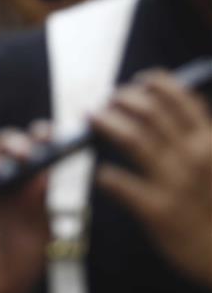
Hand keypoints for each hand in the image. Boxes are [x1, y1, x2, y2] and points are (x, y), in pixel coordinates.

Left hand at [92, 71, 211, 286]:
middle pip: (150, 112)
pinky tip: (102, 175)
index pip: (181, 98)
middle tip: (108, 100)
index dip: (156, 83)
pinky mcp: (158, 210)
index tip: (139, 81)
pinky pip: (121, 184)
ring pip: (132, 138)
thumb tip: (187, 98)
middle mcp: (193, 157)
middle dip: (123, 100)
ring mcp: (175, 183)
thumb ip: (204, 134)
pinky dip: (107, 176)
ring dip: (107, 122)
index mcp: (210, 142)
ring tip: (91, 117)